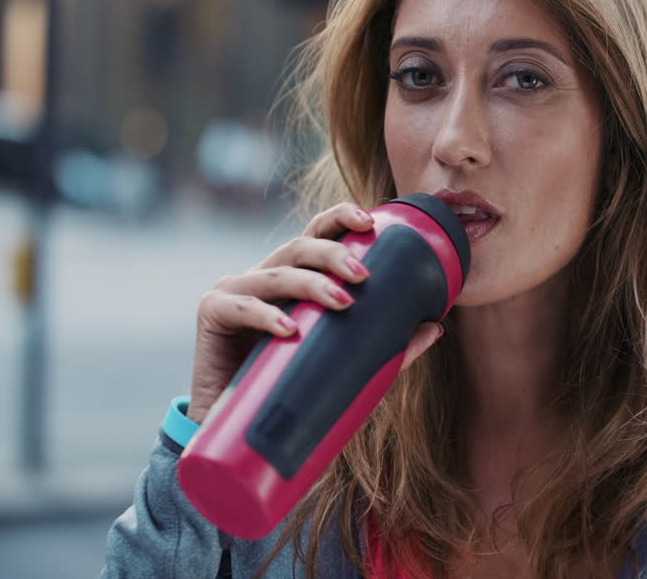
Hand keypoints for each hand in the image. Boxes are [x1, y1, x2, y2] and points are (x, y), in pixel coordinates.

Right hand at [186, 202, 443, 423]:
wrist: (236, 428)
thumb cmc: (293, 387)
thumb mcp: (346, 363)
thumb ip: (388, 346)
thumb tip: (435, 326)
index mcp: (295, 277)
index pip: (318, 234)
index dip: (341, 218)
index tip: (371, 221)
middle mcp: (265, 275)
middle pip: (299, 247)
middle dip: (334, 254)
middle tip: (365, 275)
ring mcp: (234, 290)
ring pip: (276, 274)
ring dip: (311, 284)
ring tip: (343, 302)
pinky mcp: (212, 315)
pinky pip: (240, 308)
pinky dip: (266, 316)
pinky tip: (289, 328)